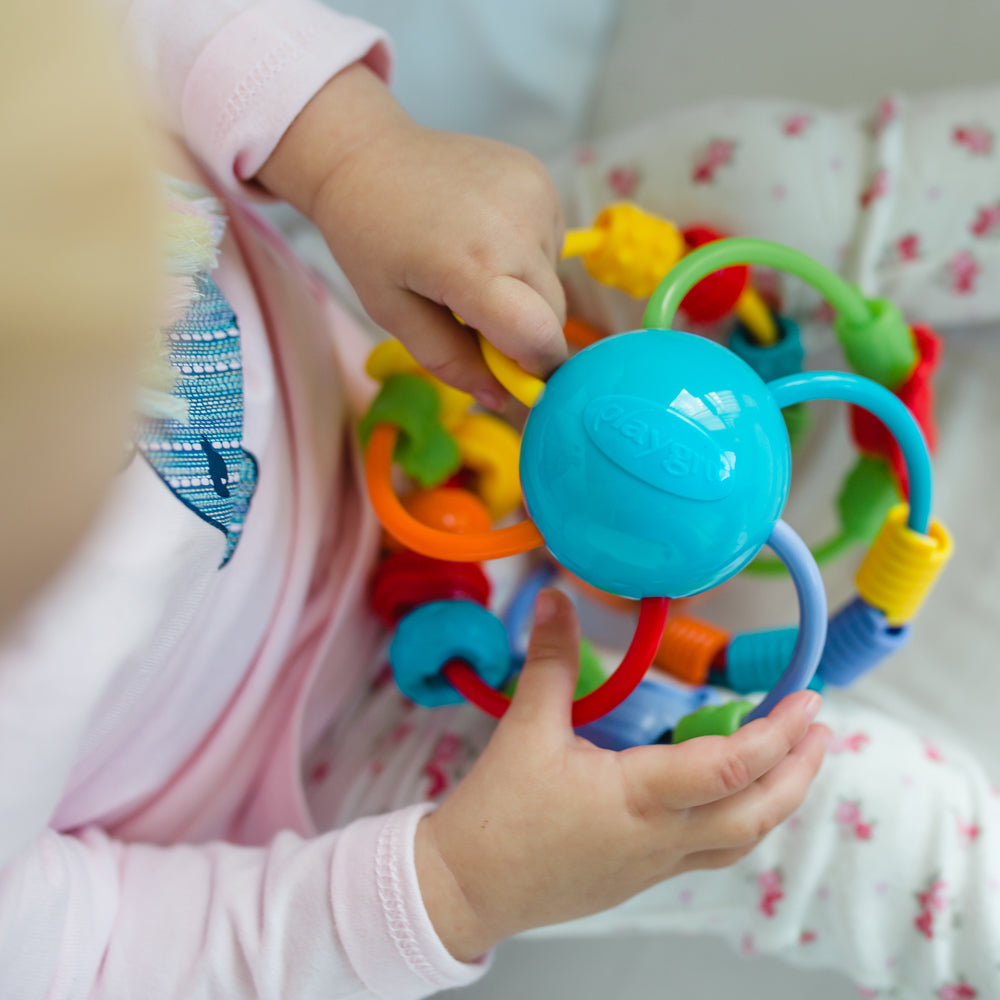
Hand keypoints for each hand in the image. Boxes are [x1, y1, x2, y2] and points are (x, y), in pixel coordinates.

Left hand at [257, 65, 566, 409]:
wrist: (366, 155)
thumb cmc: (370, 240)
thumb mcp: (395, 314)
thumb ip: (451, 361)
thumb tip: (502, 399)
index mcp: (471, 266)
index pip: (539, 336)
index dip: (532, 366)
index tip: (510, 371)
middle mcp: (514, 228)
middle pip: (553, 313)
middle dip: (524, 330)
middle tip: (474, 317)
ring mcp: (532, 196)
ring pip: (553, 279)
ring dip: (524, 289)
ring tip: (471, 262)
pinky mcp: (539, 178)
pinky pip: (550, 243)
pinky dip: (525, 254)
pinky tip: (484, 235)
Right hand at [414, 589, 830, 960]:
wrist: (467, 888)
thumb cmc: (497, 816)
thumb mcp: (525, 730)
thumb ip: (550, 661)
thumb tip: (555, 599)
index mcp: (638, 796)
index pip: (729, 767)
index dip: (777, 733)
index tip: (807, 701)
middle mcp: (661, 837)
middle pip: (756, 813)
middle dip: (799, 771)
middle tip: (823, 731)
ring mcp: (656, 863)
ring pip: (740, 839)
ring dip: (779, 800)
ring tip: (797, 764)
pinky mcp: (643, 876)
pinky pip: (713, 852)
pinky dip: (742, 821)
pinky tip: (735, 800)